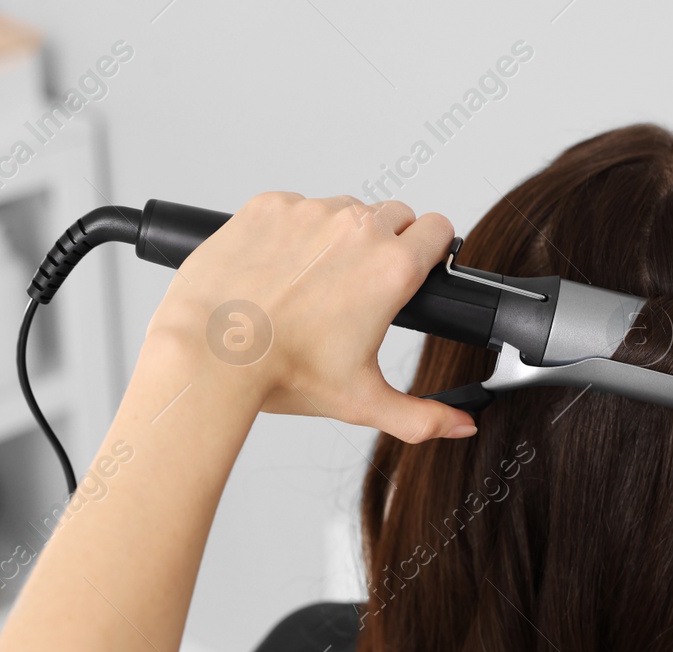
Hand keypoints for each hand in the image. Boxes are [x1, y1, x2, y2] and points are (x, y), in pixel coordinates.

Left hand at [146, 192, 474, 442]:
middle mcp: (357, 229)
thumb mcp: (361, 402)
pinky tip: (275, 271)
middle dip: (386, 244)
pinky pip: (294, 208)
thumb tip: (461, 425)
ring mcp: (310, 211)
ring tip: (309, 285)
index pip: (440, 229)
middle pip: (395, 215)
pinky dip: (291, 232)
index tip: (415, 270)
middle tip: (357, 288)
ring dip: (337, 237)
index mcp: (392, 269)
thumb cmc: (281, 373)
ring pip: (343, 210)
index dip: (432, 250)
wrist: (211, 352)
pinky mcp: (269, 206)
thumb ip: (422, 416)